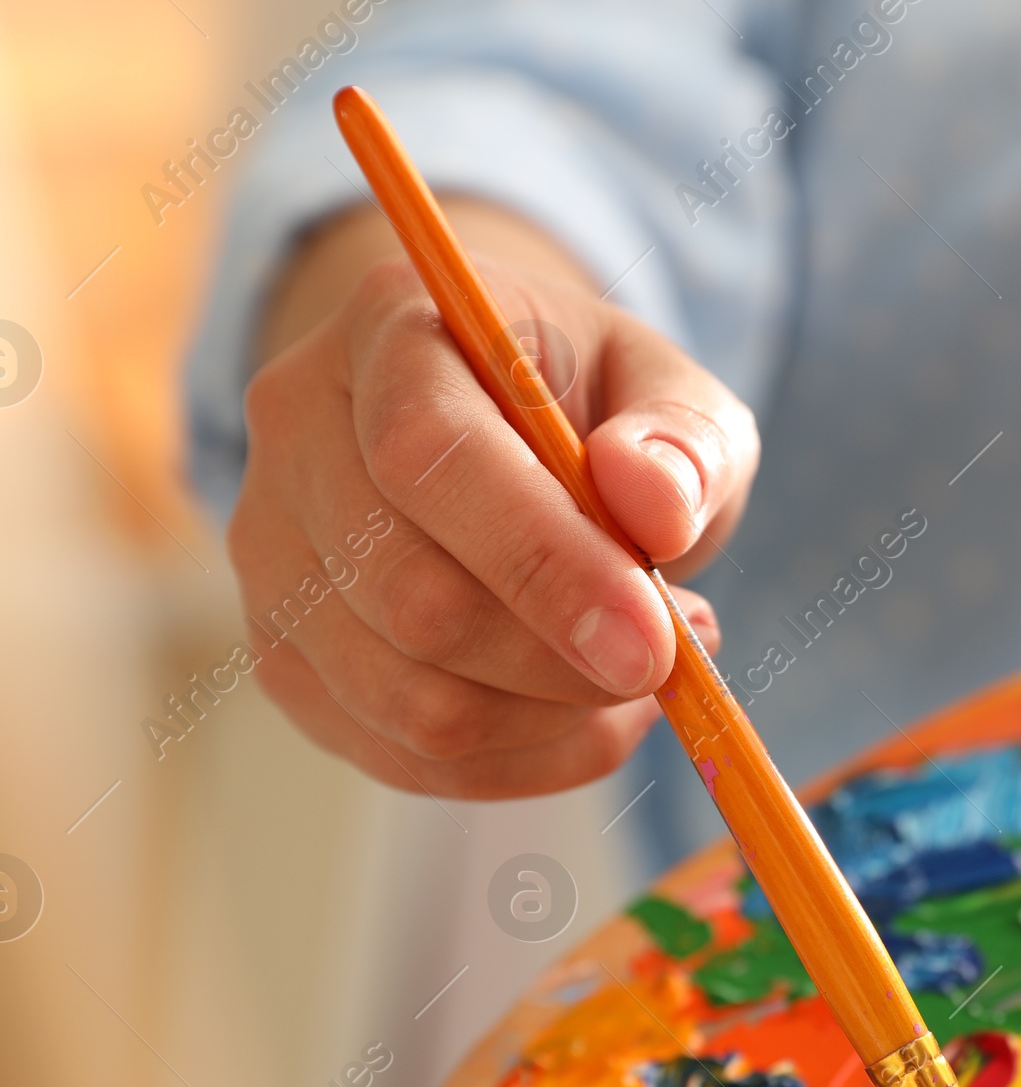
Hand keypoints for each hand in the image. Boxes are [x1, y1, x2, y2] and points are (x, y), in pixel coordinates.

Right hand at [228, 200, 758, 798]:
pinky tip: (586, 715)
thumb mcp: (666, 389)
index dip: (541, 559)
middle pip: (409, 594)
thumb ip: (683, 440)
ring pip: (405, 698)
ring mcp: (270, 551)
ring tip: (637, 675)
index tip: (652, 640)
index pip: (427, 454)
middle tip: (666, 657)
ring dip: (550, 718)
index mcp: (390, 326)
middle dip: (559, 660)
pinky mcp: (283, 653)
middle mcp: (298, 430)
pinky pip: (402, 756)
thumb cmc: (588, 407)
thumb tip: (657, 508)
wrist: (499, 428)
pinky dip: (523, 761)